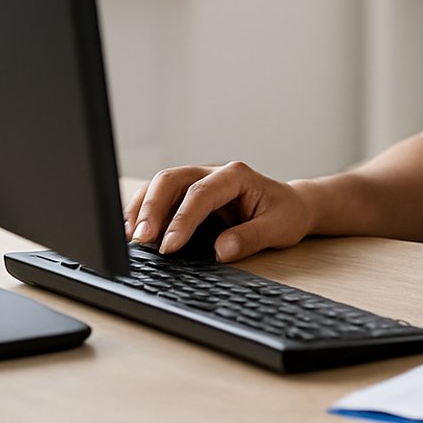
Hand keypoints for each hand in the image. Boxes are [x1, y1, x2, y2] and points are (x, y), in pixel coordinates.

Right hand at [123, 160, 313, 262]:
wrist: (290, 206)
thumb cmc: (284, 213)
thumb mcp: (278, 227)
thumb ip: (251, 238)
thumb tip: (222, 250)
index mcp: (235, 175)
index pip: (200, 194)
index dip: (181, 220)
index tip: (169, 248)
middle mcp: (211, 172)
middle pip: (171, 180)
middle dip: (151, 209)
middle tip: (140, 240)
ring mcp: (197, 181)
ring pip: (159, 186)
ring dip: (141, 210)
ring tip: (131, 238)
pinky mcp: (187, 195)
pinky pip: (159, 198)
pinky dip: (143, 213)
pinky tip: (134, 232)